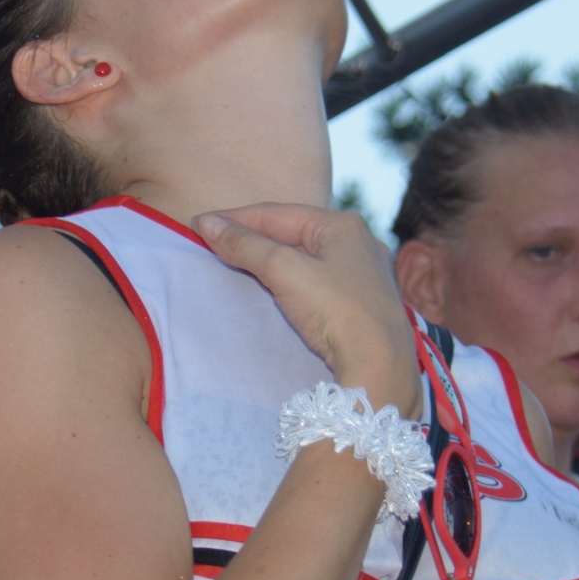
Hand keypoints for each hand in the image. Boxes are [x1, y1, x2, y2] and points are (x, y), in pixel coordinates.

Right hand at [193, 205, 419, 412]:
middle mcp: (359, 241)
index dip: (234, 219)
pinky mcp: (365, 301)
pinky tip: (277, 287)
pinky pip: (319, 279)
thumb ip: (246, 245)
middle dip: (253, 237)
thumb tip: (209, 224)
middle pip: (293, 232)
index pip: (277, 213)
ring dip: (272, 258)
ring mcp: (365, 273)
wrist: (380, 366)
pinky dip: (292, 278)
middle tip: (215, 242)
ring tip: (238, 262)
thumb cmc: (336, 311)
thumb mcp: (285, 272)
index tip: (198, 225)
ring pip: (306, 257)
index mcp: (343, 224)